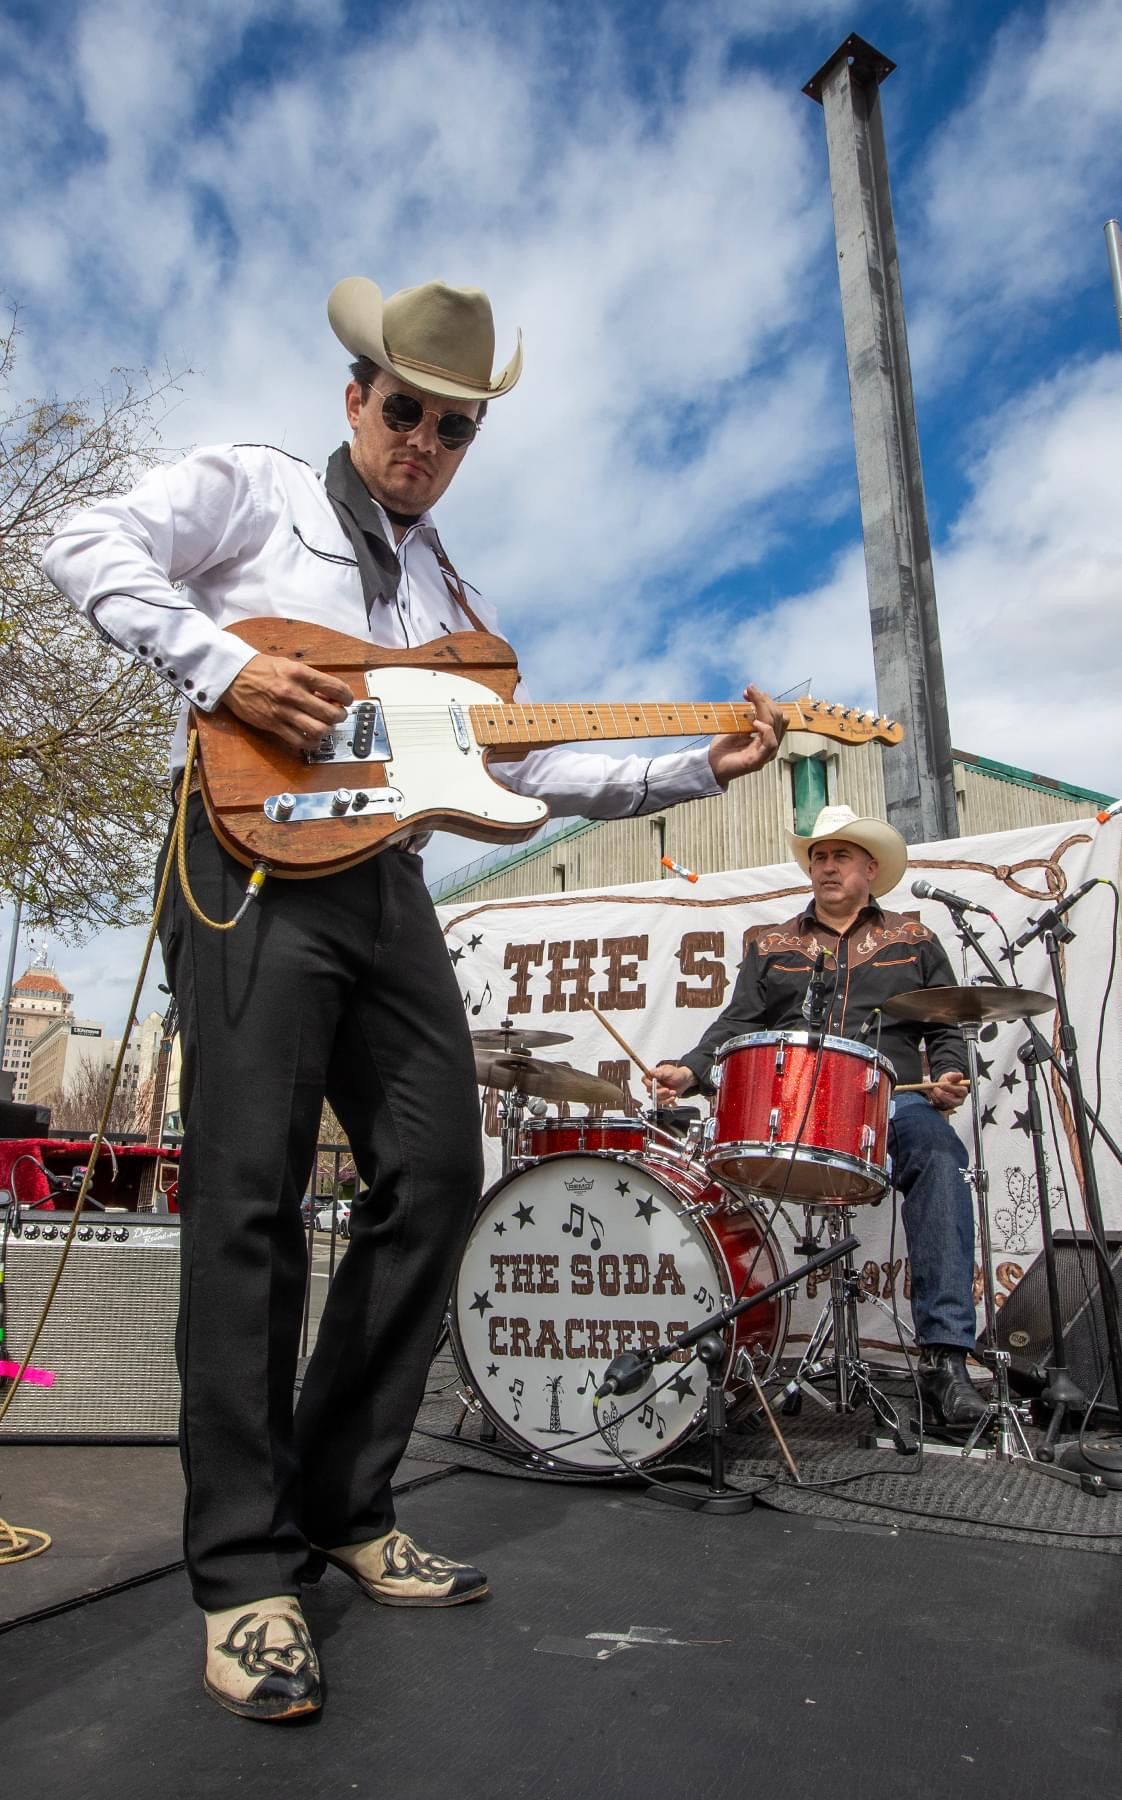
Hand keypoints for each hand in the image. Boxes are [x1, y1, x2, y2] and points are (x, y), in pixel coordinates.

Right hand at [221, 654, 352, 751]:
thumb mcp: (288, 664)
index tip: (347, 700)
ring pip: (318, 730)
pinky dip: (311, 742)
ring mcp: (283, 711)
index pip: (335, 688)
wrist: (232, 676)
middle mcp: (292, 693)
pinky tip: (312, 738)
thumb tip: (330, 694)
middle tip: (337, 714)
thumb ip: (310, 679)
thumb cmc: (260, 669)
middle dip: (340, 716)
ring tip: (325, 726)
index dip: (347, 697)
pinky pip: (299, 741)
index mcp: (299, 674)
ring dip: (327, 730)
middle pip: (330, 713)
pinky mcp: (273, 725)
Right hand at [643, 1062, 694, 1105]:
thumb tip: (652, 1072)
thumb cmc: (677, 1074)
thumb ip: (661, 1073)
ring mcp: (657, 1091)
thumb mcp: (670, 1071)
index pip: (644, 1080)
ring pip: (655, 1097)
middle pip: (649, 1090)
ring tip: (672, 1092)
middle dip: (659, 1092)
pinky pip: (661, 1102)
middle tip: (667, 1089)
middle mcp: (654, 1083)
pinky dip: (667, 1100)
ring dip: (665, 1096)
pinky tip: (672, 1097)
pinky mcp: (662, 1097)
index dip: (648, 1084)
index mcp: (654, 1075)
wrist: (685, 1080)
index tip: (657, 1085)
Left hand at [708, 684, 786, 787]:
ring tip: (750, 701)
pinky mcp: (758, 761)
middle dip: (764, 700)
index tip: (750, 689)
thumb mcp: (736, 725)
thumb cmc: (723, 748)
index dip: (766, 699)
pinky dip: (765, 730)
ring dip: (763, 709)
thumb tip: (754, 695)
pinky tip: (754, 723)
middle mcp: (770, 745)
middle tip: (749, 691)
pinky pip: (771, 743)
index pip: (777, 714)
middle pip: (779, 717)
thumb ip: (747, 714)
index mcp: (767, 736)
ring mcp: (766, 754)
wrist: (711, 765)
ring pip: (775, 726)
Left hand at [928, 1072, 969, 1112]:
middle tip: (935, 1088)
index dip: (951, 1088)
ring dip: (937, 1096)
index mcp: (963, 1092)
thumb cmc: (949, 1082)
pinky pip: (938, 1105)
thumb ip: (954, 1075)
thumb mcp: (951, 1076)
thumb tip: (960, 1075)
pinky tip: (932, 1093)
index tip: (943, 1085)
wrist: (943, 1087)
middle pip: (952, 1101)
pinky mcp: (944, 1108)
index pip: (960, 1091)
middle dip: (942, 1095)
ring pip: (944, 1104)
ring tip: (933, 1089)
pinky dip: (933, 1099)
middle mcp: (959, 1100)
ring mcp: (951, 1105)